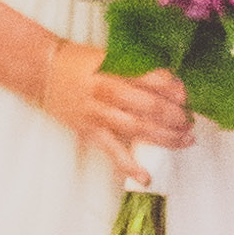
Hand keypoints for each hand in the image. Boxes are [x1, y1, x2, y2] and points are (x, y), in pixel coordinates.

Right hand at [42, 33, 191, 165]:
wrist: (42, 71)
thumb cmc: (78, 62)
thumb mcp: (109, 56)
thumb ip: (136, 69)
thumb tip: (170, 82)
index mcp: (115, 69)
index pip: (151, 80)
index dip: (173, 90)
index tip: (187, 96)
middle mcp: (109, 91)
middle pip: (150, 106)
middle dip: (175, 116)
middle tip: (191, 121)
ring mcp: (99, 113)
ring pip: (139, 128)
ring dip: (166, 137)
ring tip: (185, 141)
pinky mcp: (90, 131)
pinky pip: (113, 151)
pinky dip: (130, 166)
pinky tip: (146, 177)